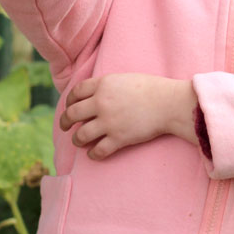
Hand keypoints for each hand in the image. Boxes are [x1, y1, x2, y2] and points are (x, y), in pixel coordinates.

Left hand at [59, 73, 198, 159]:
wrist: (170, 103)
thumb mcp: (125, 78)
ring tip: (80, 141)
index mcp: (104, 84)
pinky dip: (92, 154)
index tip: (69, 106)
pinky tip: (93, 153)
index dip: (69, 101)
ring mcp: (109, 122)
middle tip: (65, 127)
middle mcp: (102, 102)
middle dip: (64, 122)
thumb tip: (94, 95)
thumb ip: (107, 86)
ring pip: (80, 135)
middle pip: (72, 114)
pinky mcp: (118, 138)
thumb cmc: (152, 89)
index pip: (75, 92)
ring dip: (77, 140)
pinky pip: (97, 151)